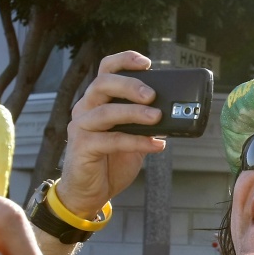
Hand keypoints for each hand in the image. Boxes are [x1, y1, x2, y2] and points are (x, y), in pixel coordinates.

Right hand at [57, 51, 166, 218]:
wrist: (89, 193)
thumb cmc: (110, 162)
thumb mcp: (132, 138)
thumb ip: (145, 124)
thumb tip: (172, 114)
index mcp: (97, 101)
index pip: (105, 70)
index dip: (124, 61)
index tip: (146, 63)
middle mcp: (86, 109)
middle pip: (103, 84)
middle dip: (130, 85)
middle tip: (152, 96)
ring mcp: (81, 127)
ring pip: (106, 111)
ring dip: (134, 113)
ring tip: (157, 117)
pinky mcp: (82, 147)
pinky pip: (111, 140)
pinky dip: (136, 141)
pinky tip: (155, 145)